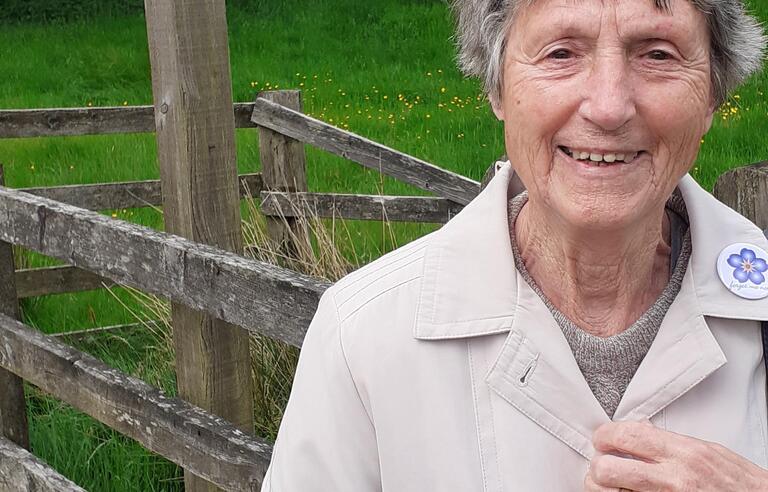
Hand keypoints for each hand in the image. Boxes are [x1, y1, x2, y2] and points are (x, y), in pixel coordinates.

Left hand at [584, 420, 767, 490]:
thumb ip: (672, 443)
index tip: (601, 439)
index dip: (605, 435)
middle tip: (601, 467)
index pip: (628, 435)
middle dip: (598, 468)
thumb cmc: (741, 484)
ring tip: (610, 486)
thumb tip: (641, 433)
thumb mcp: (709, 452)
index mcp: (684, 453)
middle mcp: (675, 477)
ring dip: (603, 490)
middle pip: (609, 468)